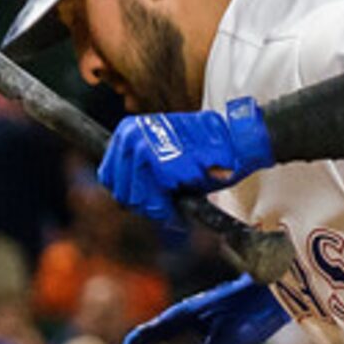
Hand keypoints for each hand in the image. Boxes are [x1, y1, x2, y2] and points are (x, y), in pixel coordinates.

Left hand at [98, 97, 275, 224]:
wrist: (234, 142)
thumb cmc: (204, 152)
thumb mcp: (164, 153)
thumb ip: (140, 171)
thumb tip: (127, 198)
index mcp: (127, 131)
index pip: (109, 177)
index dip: (130, 194)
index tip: (151, 198)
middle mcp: (130, 137)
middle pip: (121, 192)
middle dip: (144, 204)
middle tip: (167, 205)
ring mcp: (143, 150)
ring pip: (136, 200)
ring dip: (157, 208)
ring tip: (175, 203)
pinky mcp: (160, 165)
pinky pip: (156, 204)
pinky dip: (168, 212)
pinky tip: (181, 204)